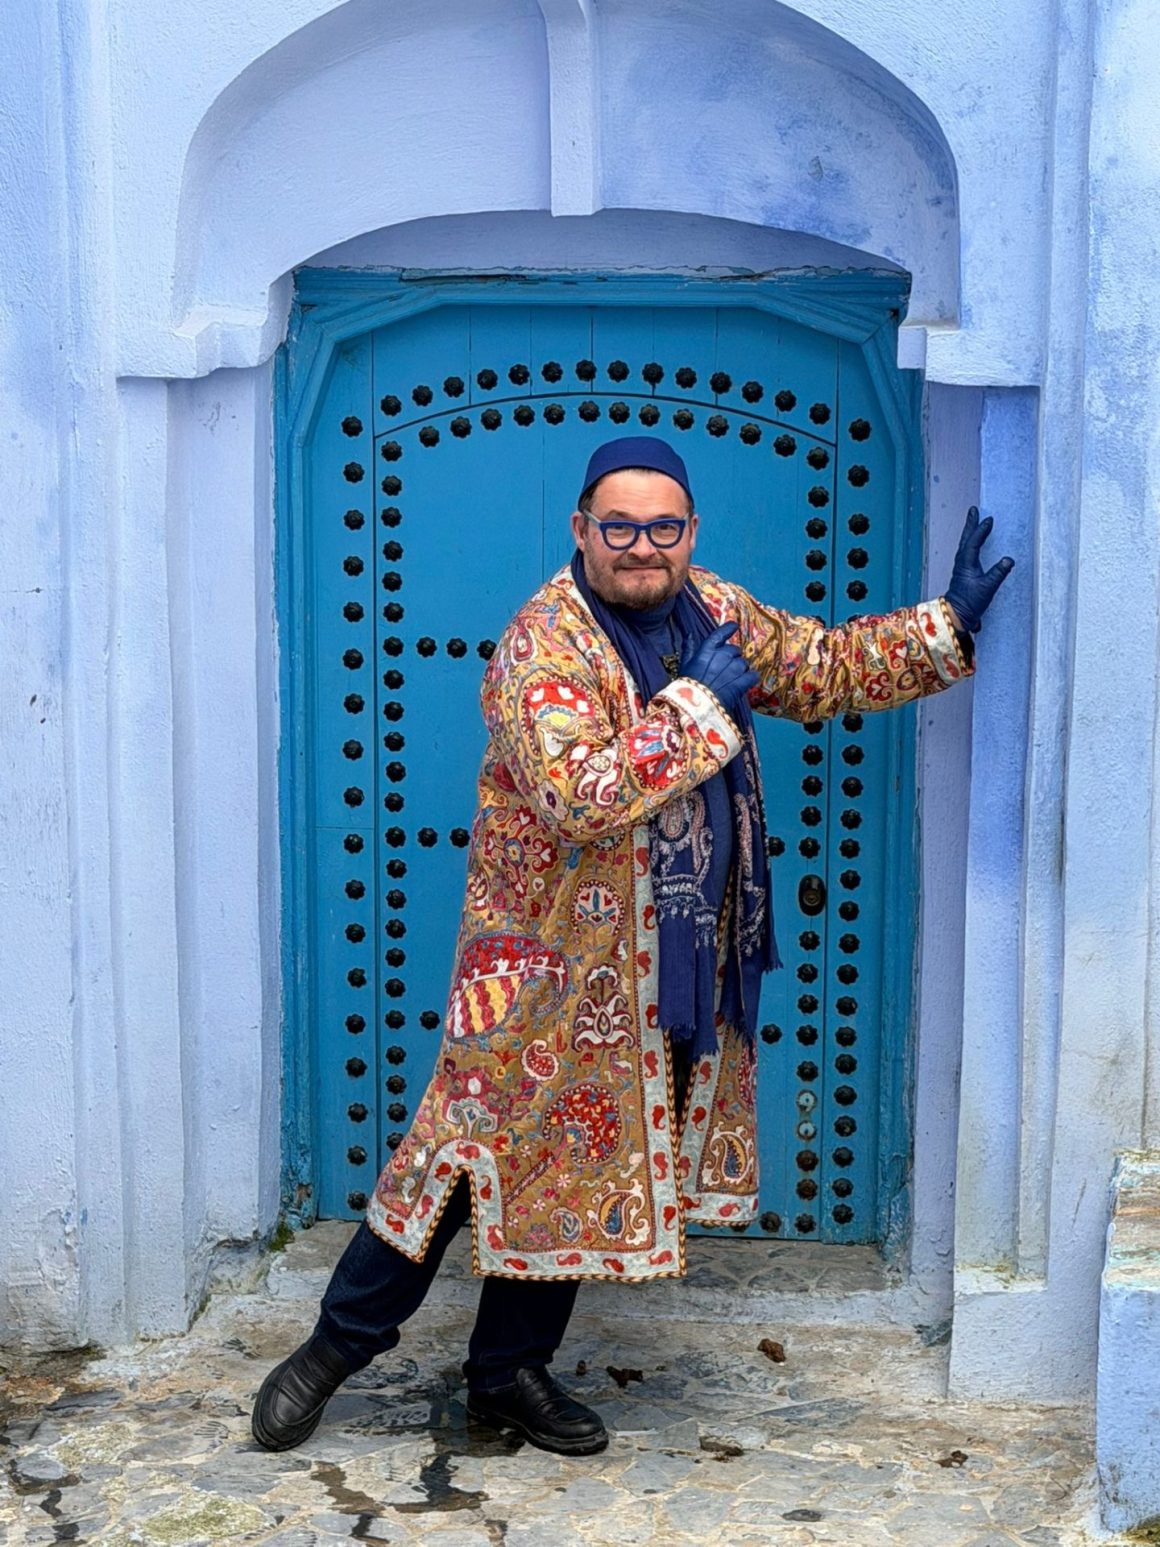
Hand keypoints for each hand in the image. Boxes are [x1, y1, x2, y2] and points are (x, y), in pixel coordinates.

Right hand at [679, 621, 758, 718]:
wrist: (696, 707)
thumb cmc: (687, 686)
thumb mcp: (685, 665)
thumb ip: (689, 649)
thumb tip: (689, 635)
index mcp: (707, 650)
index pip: (721, 633)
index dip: (729, 628)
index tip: (734, 626)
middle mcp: (723, 655)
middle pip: (735, 651)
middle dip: (732, 658)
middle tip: (725, 670)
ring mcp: (735, 668)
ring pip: (744, 663)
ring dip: (740, 670)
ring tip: (731, 680)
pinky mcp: (743, 682)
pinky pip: (753, 676)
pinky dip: (750, 679)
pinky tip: (744, 684)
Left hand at [944, 506, 1014, 631]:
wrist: (957, 615)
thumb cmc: (970, 602)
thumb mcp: (987, 588)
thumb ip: (998, 573)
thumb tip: (1009, 560)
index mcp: (966, 563)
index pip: (974, 542)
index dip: (981, 530)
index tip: (989, 519)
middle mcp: (962, 563)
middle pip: (966, 539)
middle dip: (970, 524)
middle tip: (973, 510)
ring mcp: (961, 567)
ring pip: (965, 544)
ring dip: (970, 532)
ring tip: (973, 521)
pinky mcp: (963, 572)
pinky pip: (967, 551)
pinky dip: (970, 542)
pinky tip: (974, 543)